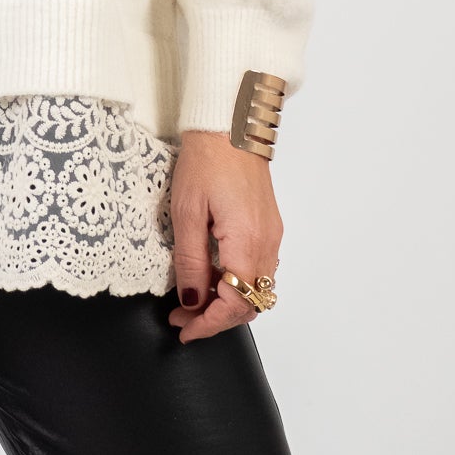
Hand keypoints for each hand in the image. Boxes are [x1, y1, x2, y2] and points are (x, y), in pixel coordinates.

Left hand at [166, 129, 281, 344]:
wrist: (230, 125)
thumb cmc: (206, 160)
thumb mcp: (187, 212)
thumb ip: (191, 261)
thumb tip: (191, 300)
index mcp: (247, 243)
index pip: (235, 304)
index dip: (208, 324)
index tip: (184, 329)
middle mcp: (267, 244)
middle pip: (250, 303)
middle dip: (216, 317)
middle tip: (182, 317)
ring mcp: (272, 235)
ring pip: (256, 288)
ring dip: (227, 301)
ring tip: (193, 298)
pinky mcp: (269, 225)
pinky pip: (258, 268)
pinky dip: (237, 281)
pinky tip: (212, 274)